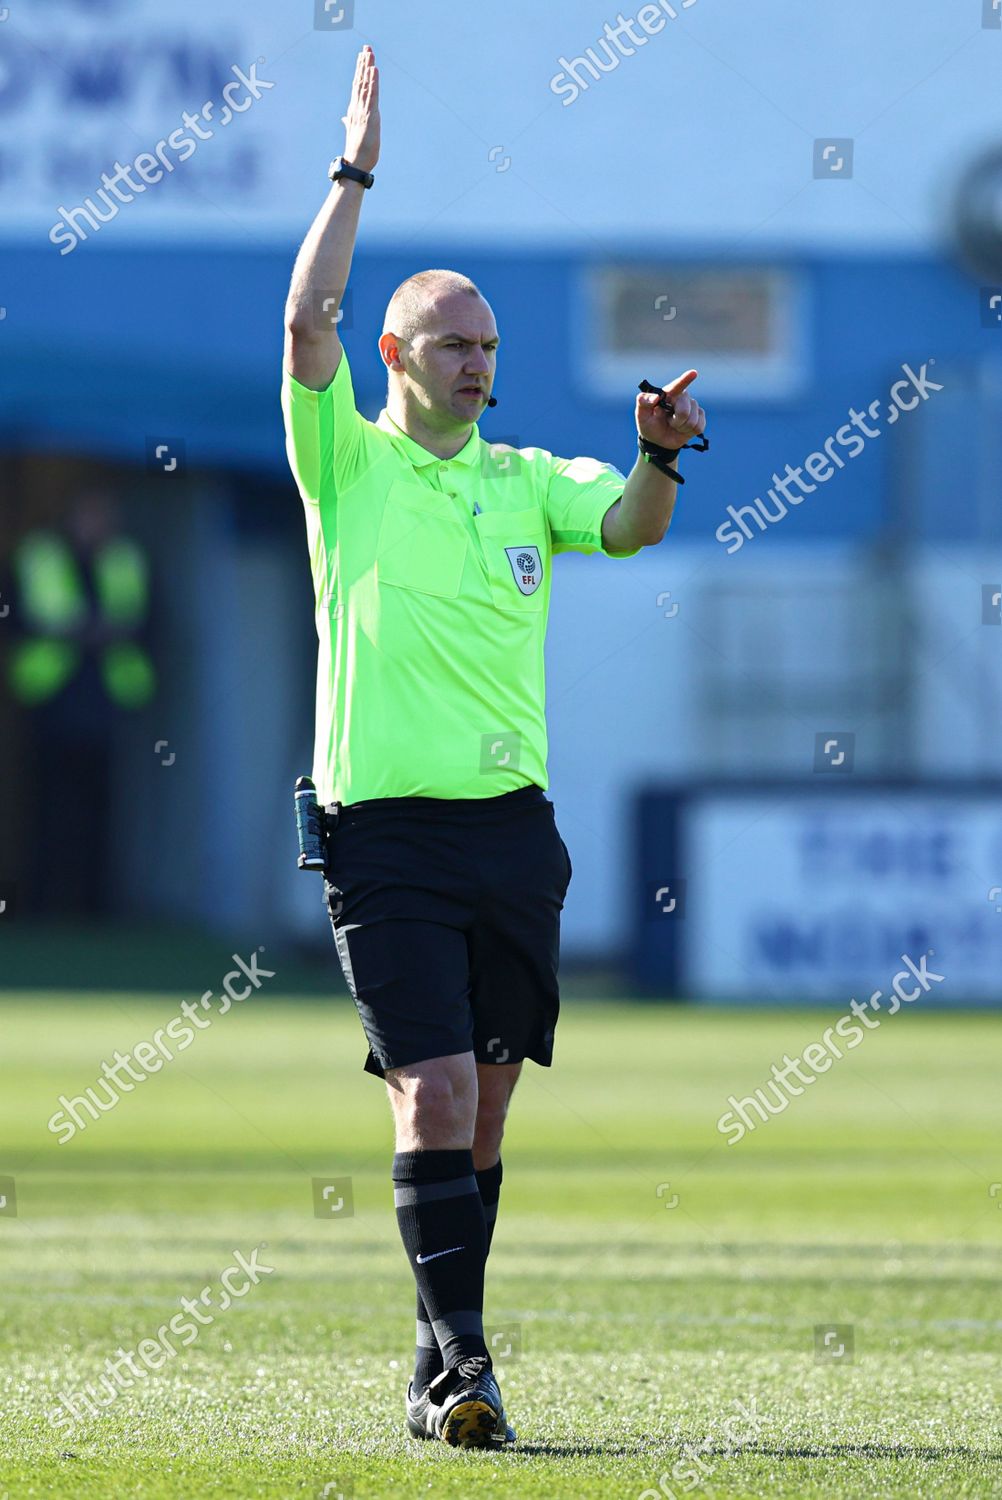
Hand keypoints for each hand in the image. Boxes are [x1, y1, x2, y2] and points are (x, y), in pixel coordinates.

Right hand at [342, 45, 379, 173]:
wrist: (356, 163)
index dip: (360, 71)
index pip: (358, 86)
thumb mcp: (354, 132)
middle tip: (366, 48)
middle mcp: (357, 107)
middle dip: (363, 64)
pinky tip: (374, 70)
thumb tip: (344, 119)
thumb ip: (349, 122)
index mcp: (355, 110)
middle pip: (360, 81)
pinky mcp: (370, 116)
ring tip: (369, 53)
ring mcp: (363, 111)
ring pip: (365, 84)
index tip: (362, 57)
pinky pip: (372, 95)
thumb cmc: (357, 151)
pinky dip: (373, 81)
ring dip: (367, 68)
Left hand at [636, 370, 704, 451]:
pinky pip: (699, 426)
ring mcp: (693, 407)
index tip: (693, 373)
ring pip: (693, 420)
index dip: (686, 379)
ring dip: (682, 427)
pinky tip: (683, 429)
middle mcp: (682, 397)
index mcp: (668, 394)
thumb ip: (643, 402)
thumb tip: (655, 397)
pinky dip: (690, 432)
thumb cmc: (649, 424)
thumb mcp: (641, 415)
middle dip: (676, 421)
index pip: (678, 385)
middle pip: (685, 410)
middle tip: (668, 422)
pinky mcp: (700, 417)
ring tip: (675, 426)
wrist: (658, 440)